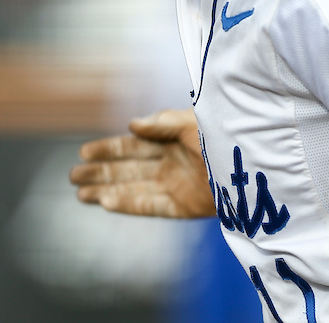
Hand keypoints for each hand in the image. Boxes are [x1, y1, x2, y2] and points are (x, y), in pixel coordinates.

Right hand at [69, 109, 215, 217]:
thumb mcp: (194, 120)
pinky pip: (152, 206)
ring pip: (134, 189)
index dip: (109, 149)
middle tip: (72, 175)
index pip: (134, 145)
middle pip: (129, 169)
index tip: (84, 151)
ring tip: (81, 194)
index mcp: (174, 140)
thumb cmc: (228, 135)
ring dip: (108, 191)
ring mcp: (178, 186)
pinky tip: (106, 202)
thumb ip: (163, 123)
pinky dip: (129, 204)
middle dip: (101, 172)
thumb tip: (131, 123)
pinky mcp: (187, 207)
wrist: (256, 162)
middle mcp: (173, 164)